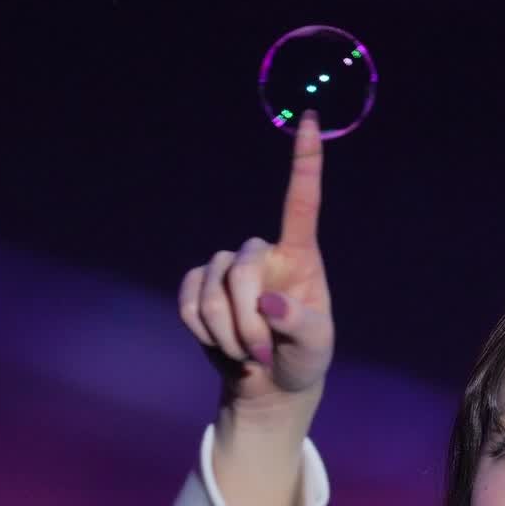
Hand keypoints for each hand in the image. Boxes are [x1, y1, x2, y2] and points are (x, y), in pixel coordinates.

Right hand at [178, 112, 334, 409]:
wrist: (270, 385)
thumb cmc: (301, 360)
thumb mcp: (315, 349)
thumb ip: (301, 325)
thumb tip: (270, 304)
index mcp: (299, 257)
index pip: (302, 203)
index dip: (306, 163)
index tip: (309, 120)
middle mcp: (262, 254)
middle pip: (240, 270)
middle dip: (246, 321)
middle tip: (260, 354)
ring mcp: (226, 268)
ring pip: (212, 291)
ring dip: (227, 334)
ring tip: (247, 354)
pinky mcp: (199, 286)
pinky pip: (189, 305)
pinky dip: (204, 333)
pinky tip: (222, 345)